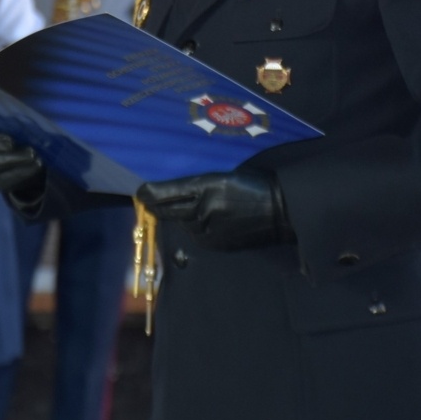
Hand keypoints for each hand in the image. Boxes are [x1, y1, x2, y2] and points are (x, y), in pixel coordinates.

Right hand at [0, 111, 44, 201]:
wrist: (25, 156)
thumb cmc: (16, 130)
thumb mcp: (12, 119)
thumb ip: (9, 115)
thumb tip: (17, 113)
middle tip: (11, 142)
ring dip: (13, 159)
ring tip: (32, 153)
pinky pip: (4, 180)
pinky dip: (21, 172)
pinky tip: (36, 165)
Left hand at [136, 170, 293, 251]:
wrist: (280, 210)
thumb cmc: (253, 185)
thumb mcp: (224, 175)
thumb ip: (197, 184)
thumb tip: (169, 190)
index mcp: (207, 185)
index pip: (167, 192)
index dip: (149, 193)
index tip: (140, 192)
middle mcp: (204, 208)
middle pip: (168, 211)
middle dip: (157, 206)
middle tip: (149, 200)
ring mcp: (210, 228)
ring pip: (182, 224)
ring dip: (182, 217)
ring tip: (195, 208)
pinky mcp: (216, 244)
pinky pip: (196, 236)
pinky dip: (196, 229)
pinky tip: (209, 221)